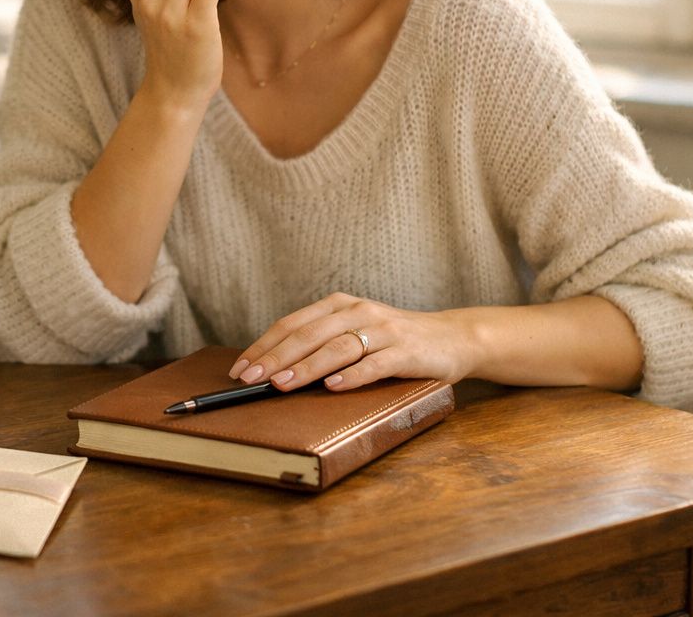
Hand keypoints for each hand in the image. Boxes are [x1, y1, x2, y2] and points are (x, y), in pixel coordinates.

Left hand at [228, 293, 479, 391]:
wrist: (453, 338)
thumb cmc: (393, 342)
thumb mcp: (355, 334)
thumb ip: (322, 345)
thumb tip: (274, 372)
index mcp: (339, 305)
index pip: (292, 324)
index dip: (263, 346)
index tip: (239, 369)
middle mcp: (358, 311)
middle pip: (308, 335)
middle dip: (275, 358)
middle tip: (250, 379)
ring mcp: (383, 330)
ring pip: (337, 348)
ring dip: (306, 367)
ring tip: (282, 385)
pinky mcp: (406, 351)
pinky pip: (375, 363)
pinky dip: (352, 375)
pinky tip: (333, 387)